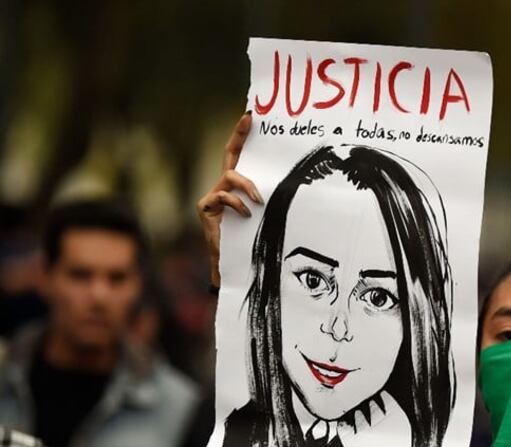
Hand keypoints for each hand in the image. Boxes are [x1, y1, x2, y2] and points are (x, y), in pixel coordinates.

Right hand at [197, 112, 261, 286]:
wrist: (232, 263)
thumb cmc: (251, 240)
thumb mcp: (266, 218)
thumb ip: (275, 203)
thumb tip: (304, 188)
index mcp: (237, 186)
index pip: (239, 155)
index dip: (242, 135)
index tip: (251, 116)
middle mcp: (223, 186)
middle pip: (229, 155)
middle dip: (238, 135)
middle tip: (248, 119)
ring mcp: (212, 196)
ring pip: (230, 177)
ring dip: (247, 185)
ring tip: (259, 200)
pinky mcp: (205, 208)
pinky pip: (222, 196)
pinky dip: (237, 204)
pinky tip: (247, 215)